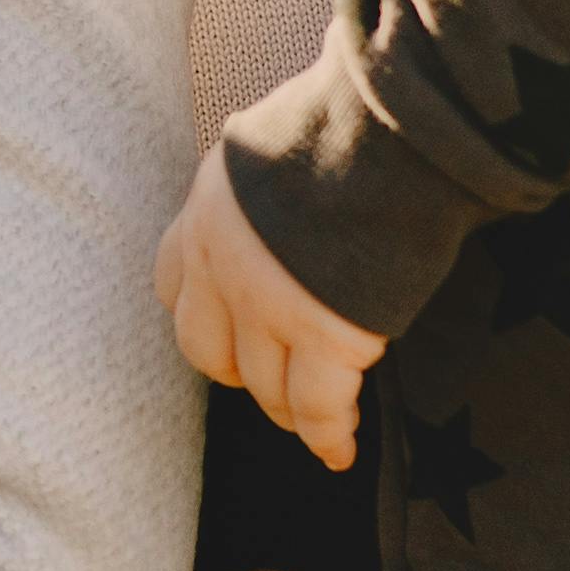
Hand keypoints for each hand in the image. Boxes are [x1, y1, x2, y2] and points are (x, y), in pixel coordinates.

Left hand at [155, 147, 385, 468]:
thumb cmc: (355, 119)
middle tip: (273, 382)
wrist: (395, 126)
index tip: (229, 331)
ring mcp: (268, 304)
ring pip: (265, 387)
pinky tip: (341, 451)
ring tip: (314, 425)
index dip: (204, 315)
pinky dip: (330, 435)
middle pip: (207, 349)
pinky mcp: (324, 336)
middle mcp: (222, 262)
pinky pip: (319, 407)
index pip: (175, 284)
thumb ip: (270, 185)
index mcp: (209, 207)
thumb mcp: (278, 141)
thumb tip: (297, 194)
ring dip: (289, 411)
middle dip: (239, 372)